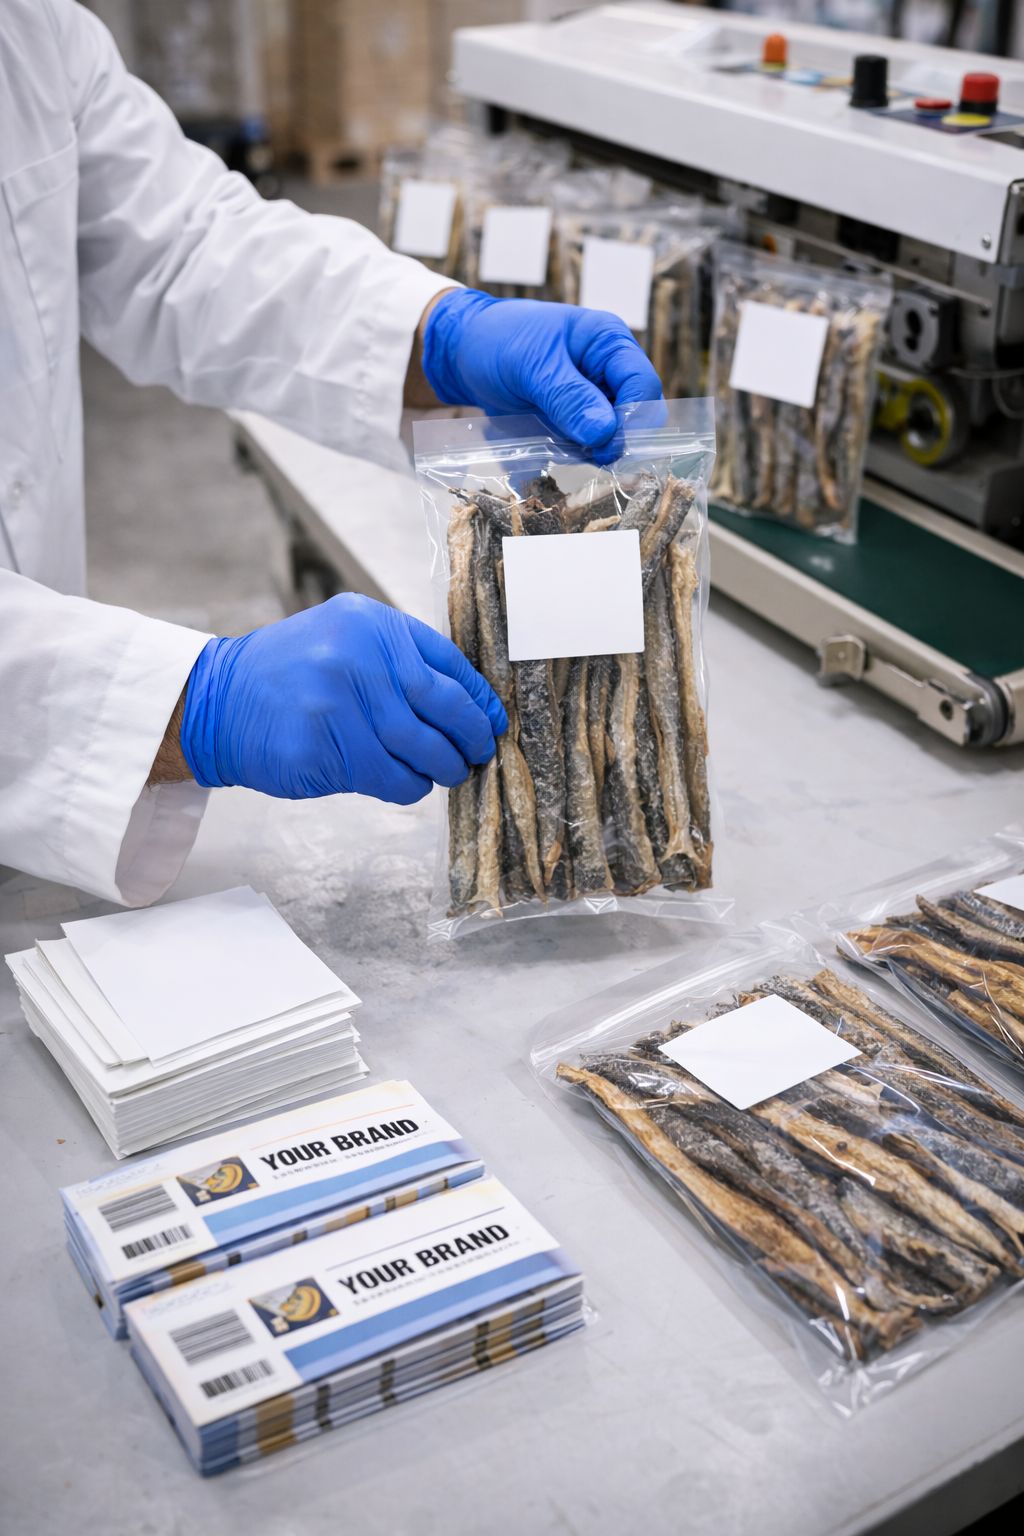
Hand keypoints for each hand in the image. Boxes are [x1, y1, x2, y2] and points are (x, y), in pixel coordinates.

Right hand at [179, 595, 506, 803]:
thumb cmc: (295, 674)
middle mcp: (358, 659)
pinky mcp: (324, 751)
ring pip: (422, 751)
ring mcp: (338, 705)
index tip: (493, 723)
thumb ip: (400, 661)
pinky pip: (392, 779)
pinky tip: (404, 781)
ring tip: (444, 772)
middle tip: (477, 754)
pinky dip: (409, 786)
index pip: (448, 665)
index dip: (479, 700)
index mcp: (371, 625)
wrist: (221, 702)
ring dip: (442, 768)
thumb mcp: (346, 640)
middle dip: (470, 738)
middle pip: (444, 709)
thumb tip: (471, 704)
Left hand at [422, 289, 662, 463]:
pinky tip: (551, 450)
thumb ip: (568, 398)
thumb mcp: (532, 366)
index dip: (634, 418)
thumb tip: (604, 433)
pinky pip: (587, 444)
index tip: (607, 445)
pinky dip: (574, 453)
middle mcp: (608, 370)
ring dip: (591, 450)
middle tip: (586, 455)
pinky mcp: (574, 419)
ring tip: (558, 446)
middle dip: (614, 439)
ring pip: (613, 435)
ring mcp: (592, 397)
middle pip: (635, 415)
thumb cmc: (498, 341)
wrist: (463, 351)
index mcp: (608, 342)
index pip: (643, 384)